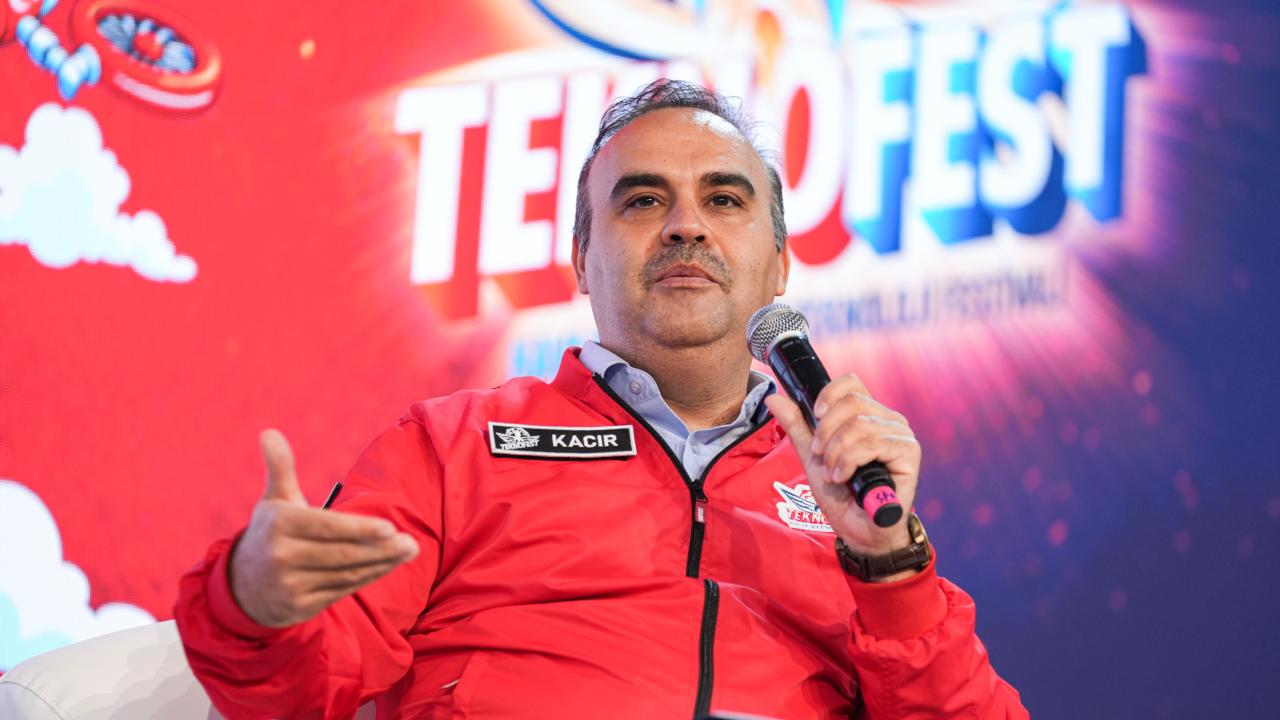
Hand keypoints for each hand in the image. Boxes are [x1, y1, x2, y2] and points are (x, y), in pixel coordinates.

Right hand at [229, 429, 419, 627]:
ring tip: (409, 551)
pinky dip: (368, 577)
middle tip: (411, 543)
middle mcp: (281, 557)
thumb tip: (269, 432)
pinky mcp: (299, 607)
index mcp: (278, 525)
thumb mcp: (273, 501)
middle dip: (380, 549)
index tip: (390, 528)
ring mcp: (289, 585)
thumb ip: (280, 467)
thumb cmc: (269, 534)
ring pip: (346, 574)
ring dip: (381, 564)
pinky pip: (341, 590)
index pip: (327, 527)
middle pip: (341, 554)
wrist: (241, 587)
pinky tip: (388, 565)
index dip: (360, 529)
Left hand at [764, 375, 920, 556]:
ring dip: (836, 452)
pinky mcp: (909, 453)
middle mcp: (888, 420)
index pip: (851, 383)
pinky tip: (843, 477)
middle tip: (821, 456)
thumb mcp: (812, 456)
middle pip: (851, 402)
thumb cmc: (841, 495)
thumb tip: (774, 397)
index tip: (816, 418)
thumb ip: (797, 426)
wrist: (858, 531)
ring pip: (859, 424)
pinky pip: (873, 443)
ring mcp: (901, 435)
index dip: (828, 395)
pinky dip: (849, 461)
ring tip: (833, 474)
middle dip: (826, 432)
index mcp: (869, 415)